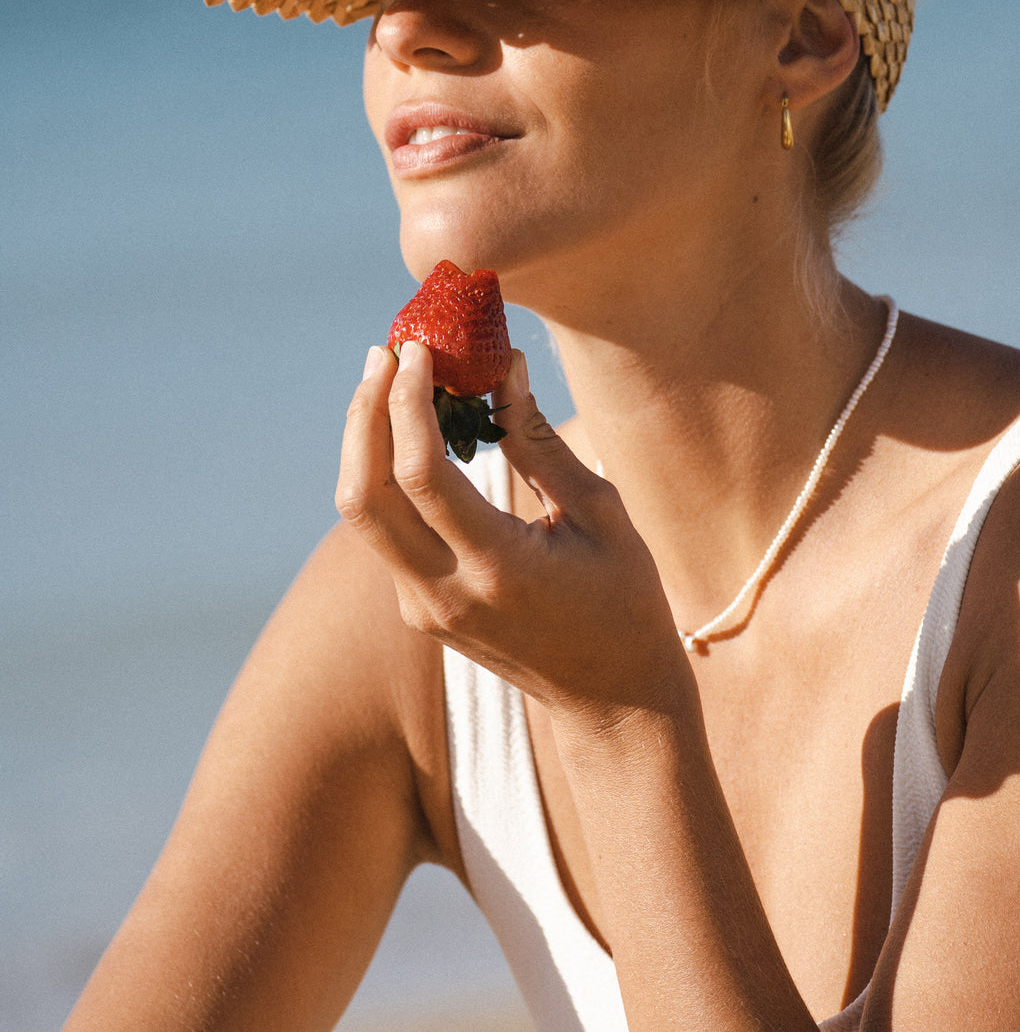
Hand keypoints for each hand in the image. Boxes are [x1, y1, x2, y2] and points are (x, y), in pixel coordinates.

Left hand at [335, 342, 693, 726]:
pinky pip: (384, 533)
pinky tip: (410, 431)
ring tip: (389, 380)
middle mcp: (445, 594)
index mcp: (497, 568)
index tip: (417, 349)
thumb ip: (540, 444)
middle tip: (385, 353)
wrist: (614, 702)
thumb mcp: (601, 515)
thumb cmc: (625, 602)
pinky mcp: (419, 611)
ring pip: (362, 516)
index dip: (408, 402)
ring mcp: (424, 609)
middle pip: (363, 497)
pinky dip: (385, 475)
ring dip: (365, 442)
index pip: (420, 473)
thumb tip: (503, 368)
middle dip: (365, 415)